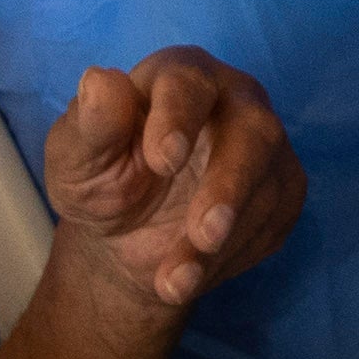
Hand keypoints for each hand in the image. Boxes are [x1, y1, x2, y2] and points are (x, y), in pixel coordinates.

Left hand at [40, 50, 303, 319]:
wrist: (125, 239)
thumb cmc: (99, 181)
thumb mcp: (75, 159)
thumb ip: (90, 124)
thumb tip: (98, 81)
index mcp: (179, 76)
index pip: (189, 83)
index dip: (179, 119)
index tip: (162, 162)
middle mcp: (234, 100)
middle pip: (253, 130)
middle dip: (229, 186)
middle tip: (202, 234)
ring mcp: (266, 146)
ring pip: (267, 186)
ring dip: (223, 242)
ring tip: (173, 282)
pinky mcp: (282, 189)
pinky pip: (274, 221)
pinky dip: (234, 256)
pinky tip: (192, 274)